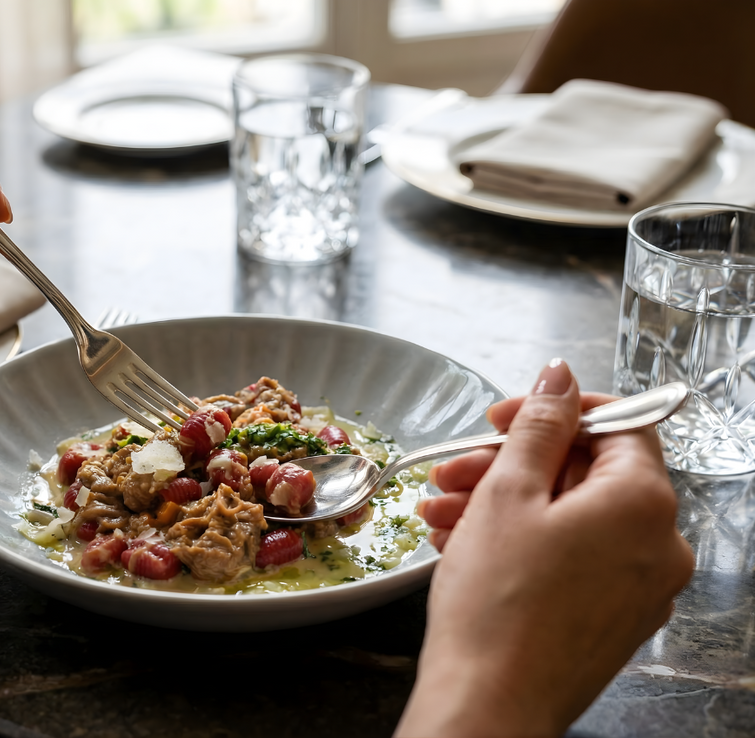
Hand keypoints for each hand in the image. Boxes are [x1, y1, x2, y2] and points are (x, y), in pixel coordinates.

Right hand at [395, 359, 692, 736]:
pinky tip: (460, 544)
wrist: (487, 706)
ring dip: (502, 505)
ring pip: (570, 518)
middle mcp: (657, 545)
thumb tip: (559, 377)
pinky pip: (570, 559)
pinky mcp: (611, 620)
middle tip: (453, 469)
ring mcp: (638, 589)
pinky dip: (521, 543)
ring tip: (439, 512)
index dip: (553, 411)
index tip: (502, 417)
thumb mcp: (508, 493)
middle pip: (585, 473)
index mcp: (643, 503)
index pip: (618, 424)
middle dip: (510, 464)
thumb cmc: (497, 603)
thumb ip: (538, 425)